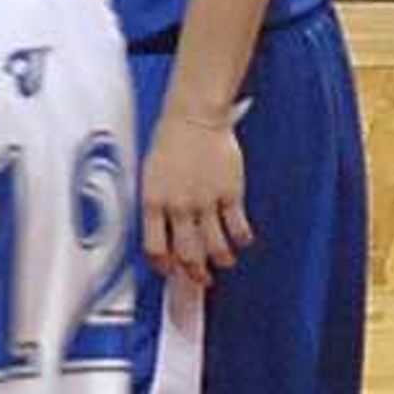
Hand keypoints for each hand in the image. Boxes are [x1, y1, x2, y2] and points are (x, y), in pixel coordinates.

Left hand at [143, 105, 252, 285]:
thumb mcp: (151, 175)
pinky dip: (242, 239)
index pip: (155, 248)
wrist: (195, 115)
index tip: (171, 271)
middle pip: (188, 255)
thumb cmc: (171, 140)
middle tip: (202, 277)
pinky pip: (238, 228)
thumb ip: (157, 206)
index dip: (164, 266)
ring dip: (222, 260)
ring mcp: (205, 201)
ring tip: (225, 261)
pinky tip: (242, 239)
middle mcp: (179, 206)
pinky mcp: (230, 193)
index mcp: (154, 201)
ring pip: (216, 248)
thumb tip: (163, 234)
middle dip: (196, 273)